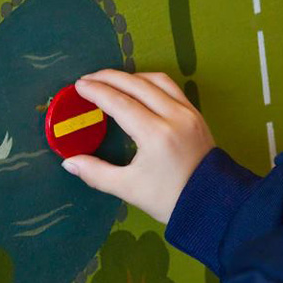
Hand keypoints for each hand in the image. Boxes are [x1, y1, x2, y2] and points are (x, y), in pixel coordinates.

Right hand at [62, 69, 214, 223]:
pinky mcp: (197, 115)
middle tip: (89, 79)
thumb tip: (69, 163)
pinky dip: (150, 82)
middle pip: (137, 84)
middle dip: (109, 77)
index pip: (120, 103)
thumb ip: (96, 173)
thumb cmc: (169, 199)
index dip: (97, 91)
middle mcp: (174, 116)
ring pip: (157, 80)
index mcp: (155, 134)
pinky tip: (139, 88)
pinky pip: (171, 88)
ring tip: (112, 81)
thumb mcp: (128, 188)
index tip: (79, 86)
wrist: (213, 205)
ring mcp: (188, 113)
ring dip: (131, 76)